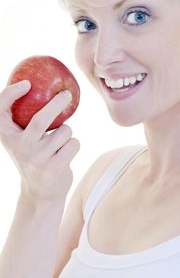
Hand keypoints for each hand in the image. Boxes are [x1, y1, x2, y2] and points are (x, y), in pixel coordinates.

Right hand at [0, 80, 79, 201]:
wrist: (40, 193)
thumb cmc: (34, 158)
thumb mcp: (23, 141)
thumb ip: (27, 122)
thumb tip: (49, 91)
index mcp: (8, 137)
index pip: (1, 111)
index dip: (10, 94)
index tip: (27, 84)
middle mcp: (19, 148)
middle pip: (40, 120)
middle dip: (57, 104)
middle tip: (66, 94)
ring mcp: (36, 160)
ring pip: (65, 131)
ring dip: (67, 133)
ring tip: (59, 144)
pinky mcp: (53, 168)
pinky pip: (74, 143)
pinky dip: (74, 145)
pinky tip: (64, 155)